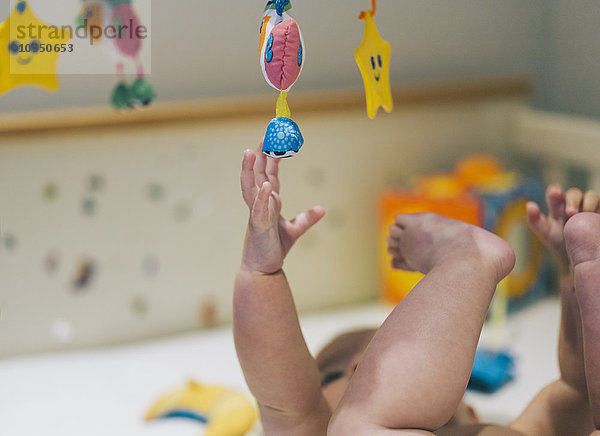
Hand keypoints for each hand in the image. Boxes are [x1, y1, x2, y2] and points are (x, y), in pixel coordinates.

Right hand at [240, 144, 324, 273]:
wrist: (263, 270)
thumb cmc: (273, 248)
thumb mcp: (294, 230)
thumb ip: (306, 219)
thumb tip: (322, 209)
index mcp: (269, 201)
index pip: (269, 172)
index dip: (272, 155)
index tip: (275, 137)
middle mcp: (260, 203)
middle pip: (258, 173)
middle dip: (260, 153)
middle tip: (265, 133)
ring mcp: (257, 213)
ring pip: (251, 187)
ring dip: (250, 170)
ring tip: (251, 152)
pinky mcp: (258, 227)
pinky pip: (259, 209)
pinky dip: (262, 197)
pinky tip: (266, 184)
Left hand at [527, 184, 598, 268]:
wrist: (576, 255)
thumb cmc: (558, 240)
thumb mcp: (545, 232)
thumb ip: (535, 220)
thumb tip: (529, 204)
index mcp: (557, 205)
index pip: (555, 194)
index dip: (555, 191)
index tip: (555, 192)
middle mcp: (574, 202)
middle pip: (574, 193)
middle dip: (572, 200)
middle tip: (570, 212)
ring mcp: (589, 206)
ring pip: (591, 196)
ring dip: (588, 202)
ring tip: (584, 213)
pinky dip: (599, 208)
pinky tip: (596, 215)